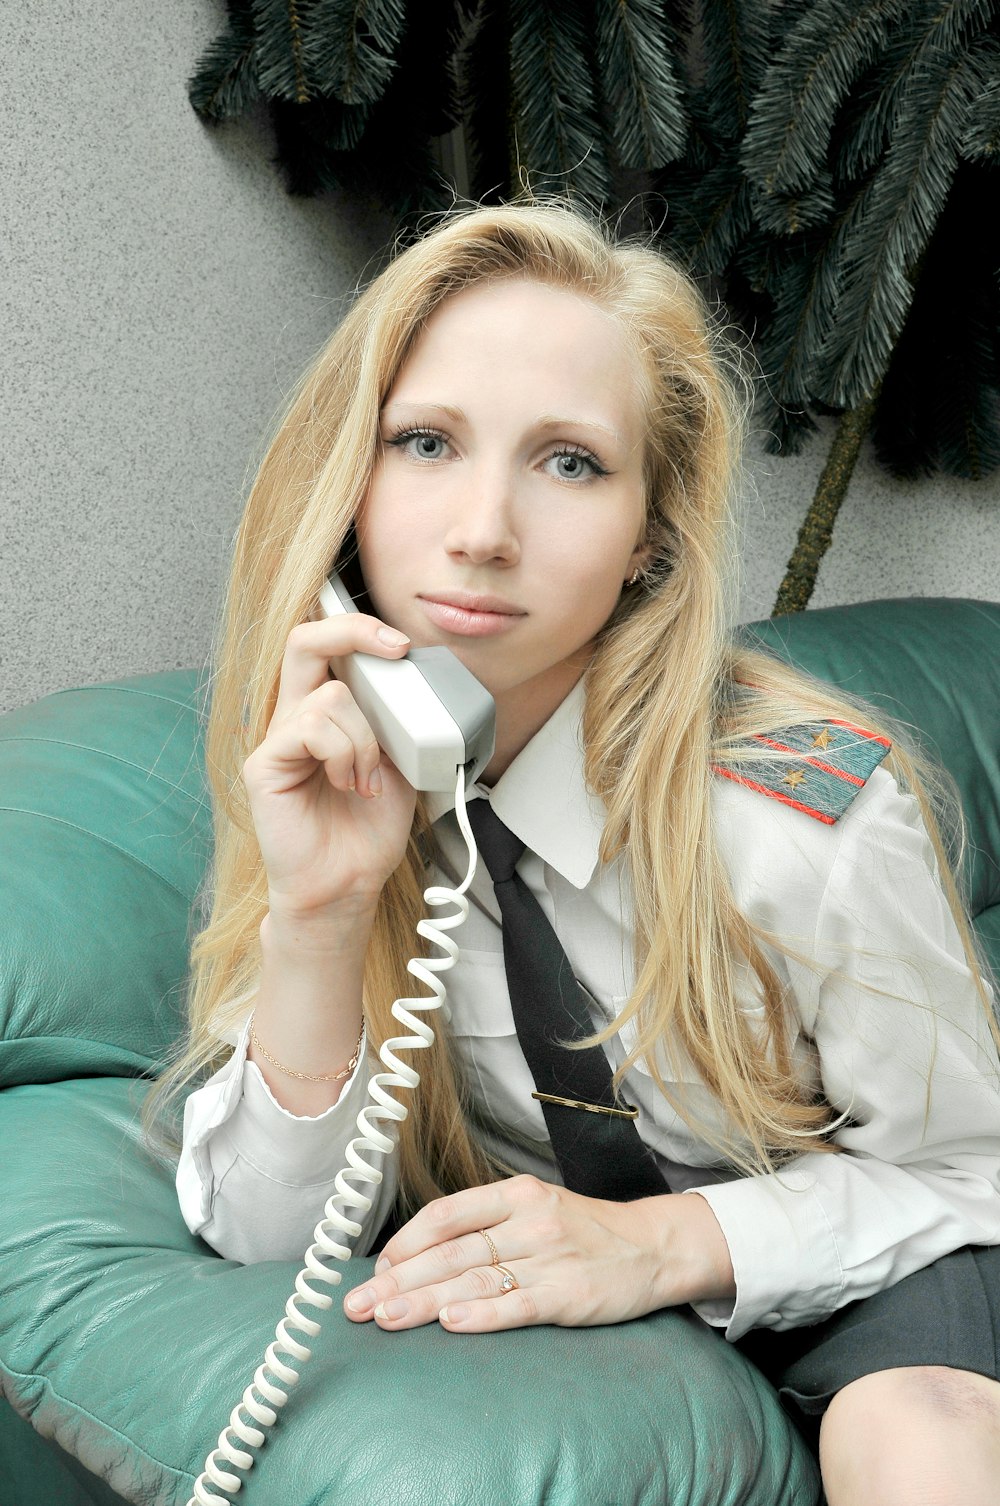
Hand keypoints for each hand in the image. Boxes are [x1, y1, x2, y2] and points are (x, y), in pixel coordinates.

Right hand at [241, 613, 417, 918]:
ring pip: (330, 697)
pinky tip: (347, 785)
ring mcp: (277, 739)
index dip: (359, 629)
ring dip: (366, 739)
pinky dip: (343, 755)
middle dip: (353, 630)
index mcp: (327, 714)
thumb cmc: (367, 832)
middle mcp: (297, 719)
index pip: (327, 649)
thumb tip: (410, 685)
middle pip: (304, 641)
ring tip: (367, 780)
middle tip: (394, 649)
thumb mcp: (399, 764)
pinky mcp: (264, 764)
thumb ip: (395, 722)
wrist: (346, 885)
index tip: (402, 646)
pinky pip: (310, 729)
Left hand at [343, 1175, 734, 1333]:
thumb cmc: (583, 1232)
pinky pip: (519, 1304)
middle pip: (450, 1251)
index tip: (374, 1270)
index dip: (405, 1243)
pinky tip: (451, 1324)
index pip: (446, 1214)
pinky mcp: (570, 1293)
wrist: (654, 1245)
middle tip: (357, 1305)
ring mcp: (550, 1256)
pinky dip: (482, 1314)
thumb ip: (485, 1227)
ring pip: (475, 1278)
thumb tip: (417, 1257)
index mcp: (515, 1194)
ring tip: (386, 1318)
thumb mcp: (534, 1210)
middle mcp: (528, 1220)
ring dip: (424, 1301)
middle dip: (397, 1279)